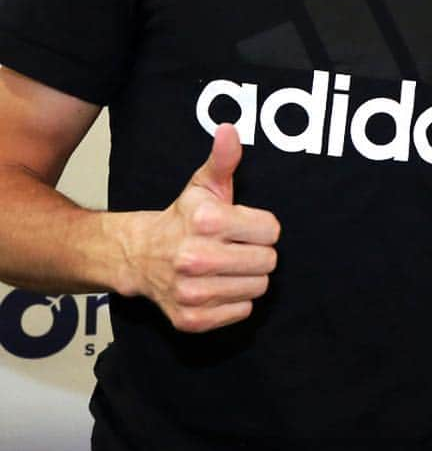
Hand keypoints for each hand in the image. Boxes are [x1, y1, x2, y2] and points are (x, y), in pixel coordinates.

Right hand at [124, 124, 279, 331]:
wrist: (141, 256)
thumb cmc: (183, 218)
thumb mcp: (204, 184)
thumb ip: (223, 158)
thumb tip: (230, 130)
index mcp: (206, 221)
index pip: (272, 230)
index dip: (261, 227)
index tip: (243, 226)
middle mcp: (196, 258)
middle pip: (268, 261)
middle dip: (258, 253)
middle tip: (237, 247)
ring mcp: (192, 292)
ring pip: (258, 288)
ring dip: (248, 277)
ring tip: (227, 266)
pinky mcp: (191, 320)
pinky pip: (242, 312)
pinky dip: (235, 301)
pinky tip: (218, 286)